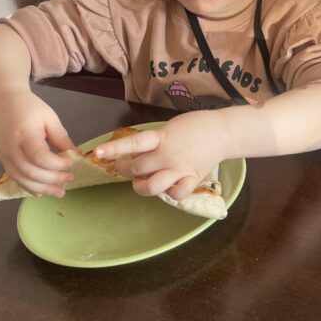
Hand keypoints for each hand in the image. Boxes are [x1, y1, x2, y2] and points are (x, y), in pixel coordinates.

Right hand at [0, 91, 75, 196]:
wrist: (2, 102)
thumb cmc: (28, 107)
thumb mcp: (49, 118)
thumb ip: (62, 138)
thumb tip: (77, 155)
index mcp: (24, 134)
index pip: (40, 157)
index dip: (57, 164)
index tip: (71, 163)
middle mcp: (11, 148)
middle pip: (31, 172)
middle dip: (52, 179)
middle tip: (70, 178)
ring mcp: (4, 156)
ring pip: (22, 179)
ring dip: (42, 188)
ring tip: (60, 192)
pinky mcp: (3, 160)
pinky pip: (15, 178)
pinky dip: (29, 187)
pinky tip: (43, 191)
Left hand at [92, 111, 223, 200]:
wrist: (223, 132)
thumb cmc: (195, 125)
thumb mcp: (170, 128)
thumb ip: (155, 141)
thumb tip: (137, 155)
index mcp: (162, 138)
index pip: (133, 144)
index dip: (114, 149)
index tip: (97, 153)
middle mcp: (168, 156)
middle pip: (136, 169)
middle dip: (125, 170)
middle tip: (125, 167)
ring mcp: (180, 169)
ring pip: (152, 187)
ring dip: (141, 186)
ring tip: (141, 182)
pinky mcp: (192, 179)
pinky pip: (176, 195)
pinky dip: (170, 193)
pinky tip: (168, 187)